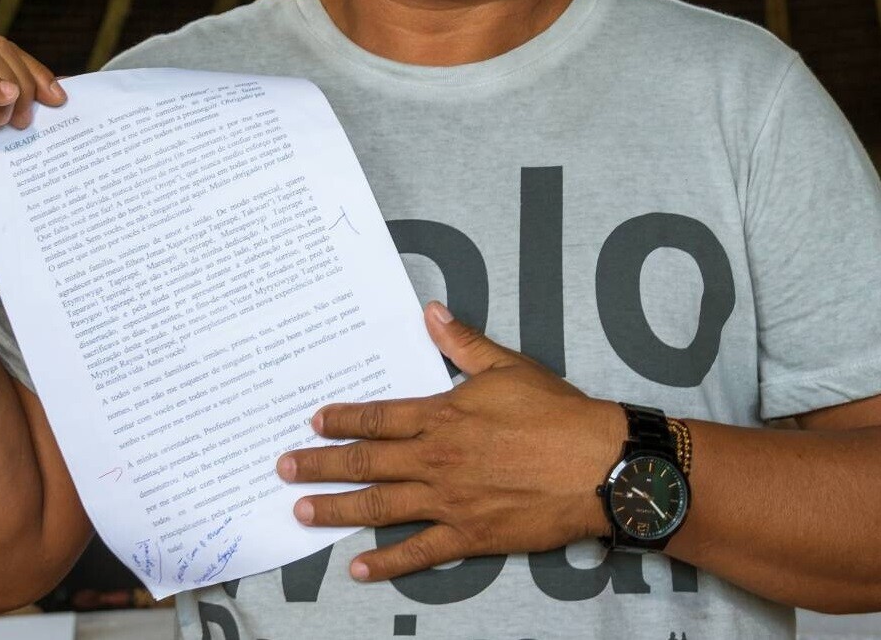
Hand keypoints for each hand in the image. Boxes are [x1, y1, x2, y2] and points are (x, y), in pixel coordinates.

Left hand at [276, 302, 623, 580]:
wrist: (595, 464)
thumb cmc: (555, 414)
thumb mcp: (507, 366)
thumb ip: (463, 343)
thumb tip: (431, 312)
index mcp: (443, 414)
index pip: (379, 417)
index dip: (343, 419)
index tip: (314, 420)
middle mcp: (437, 458)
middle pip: (366, 462)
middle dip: (321, 465)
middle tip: (285, 468)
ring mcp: (449, 500)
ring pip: (379, 506)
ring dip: (337, 510)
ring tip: (303, 512)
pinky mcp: (469, 535)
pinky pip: (418, 552)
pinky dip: (385, 563)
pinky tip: (358, 568)